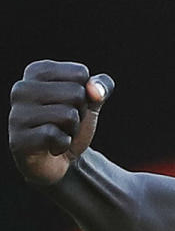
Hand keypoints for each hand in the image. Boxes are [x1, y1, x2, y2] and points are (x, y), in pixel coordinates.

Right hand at [9, 60, 113, 184]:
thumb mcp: (92, 99)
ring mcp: (16, 115)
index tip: (70, 103)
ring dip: (72, 129)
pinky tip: (51, 146)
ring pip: (68, 115)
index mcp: (37, 71)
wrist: (60, 159)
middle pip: (76, 93)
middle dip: (80, 112)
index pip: (80, 73)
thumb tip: (95, 90)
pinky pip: (56, 136)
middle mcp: (21, 89)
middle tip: (64, 122)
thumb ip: (101, 86)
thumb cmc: (72, 122)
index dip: (86, 93)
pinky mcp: (17, 140)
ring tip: (57, 132)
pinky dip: (63, 144)